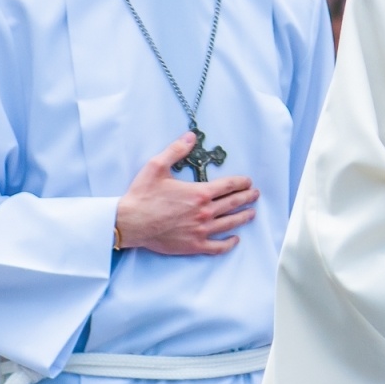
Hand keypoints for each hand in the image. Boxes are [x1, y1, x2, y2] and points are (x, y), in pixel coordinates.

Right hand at [114, 133, 257, 255]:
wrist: (129, 223)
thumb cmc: (142, 195)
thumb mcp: (156, 166)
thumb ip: (176, 150)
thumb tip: (190, 136)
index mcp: (199, 193)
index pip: (228, 186)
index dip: (241, 183)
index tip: (248, 182)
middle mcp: (204, 212)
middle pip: (233, 204)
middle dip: (247, 197)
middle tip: (255, 194)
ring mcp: (201, 230)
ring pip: (230, 224)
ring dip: (243, 217)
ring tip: (251, 213)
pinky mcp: (193, 245)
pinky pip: (217, 246)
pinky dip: (229, 243)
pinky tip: (235, 239)